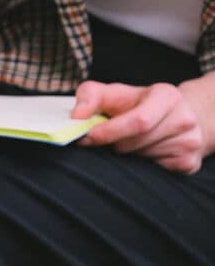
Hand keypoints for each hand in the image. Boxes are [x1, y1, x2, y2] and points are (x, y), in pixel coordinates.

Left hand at [73, 75, 214, 174]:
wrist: (178, 116)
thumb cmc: (139, 106)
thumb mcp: (115, 94)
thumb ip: (91, 96)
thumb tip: (77, 116)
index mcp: (166, 96)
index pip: (138, 121)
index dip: (109, 132)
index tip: (88, 137)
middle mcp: (184, 118)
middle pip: (134, 143)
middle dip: (114, 144)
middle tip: (110, 139)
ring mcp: (190, 142)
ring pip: (141, 160)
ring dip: (126, 155)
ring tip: (131, 142)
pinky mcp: (189, 163)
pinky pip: (153, 172)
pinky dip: (140, 166)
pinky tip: (145, 152)